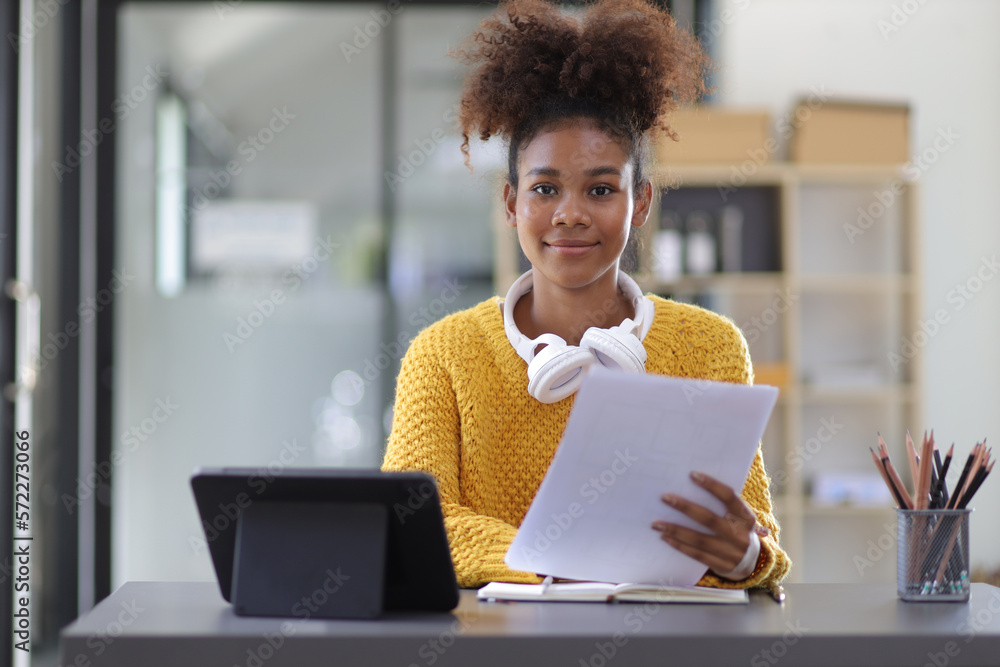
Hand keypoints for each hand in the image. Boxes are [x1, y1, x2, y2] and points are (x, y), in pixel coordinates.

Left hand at [651, 471, 768, 575]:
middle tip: (665, 497)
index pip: (729, 497)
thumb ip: (723, 504)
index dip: (712, 485)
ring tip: (656, 523)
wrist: (753, 562)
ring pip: (699, 540)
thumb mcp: (739, 517)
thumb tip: (690, 484)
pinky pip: (697, 554)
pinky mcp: (722, 566)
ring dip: (675, 530)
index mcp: (746, 517)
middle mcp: (740, 535)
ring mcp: (731, 553)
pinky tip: (665, 537)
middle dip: (685, 507)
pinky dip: (679, 545)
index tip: (692, 475)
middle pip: (709, 519)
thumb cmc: (738, 530)